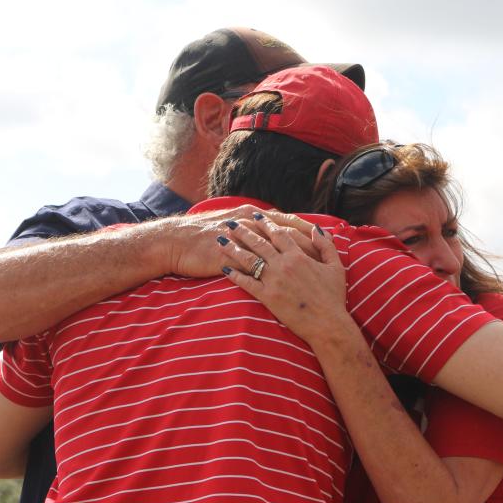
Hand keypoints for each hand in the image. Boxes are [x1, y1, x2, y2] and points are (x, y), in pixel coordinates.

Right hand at [162, 206, 315, 277]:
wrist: (177, 241)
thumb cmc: (205, 231)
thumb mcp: (232, 217)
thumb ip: (256, 220)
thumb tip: (276, 224)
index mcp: (251, 214)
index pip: (287, 222)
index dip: (307, 232)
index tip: (325, 241)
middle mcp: (249, 227)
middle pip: (286, 238)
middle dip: (307, 250)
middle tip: (326, 260)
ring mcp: (240, 246)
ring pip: (273, 255)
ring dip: (292, 266)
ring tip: (311, 275)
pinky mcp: (230, 263)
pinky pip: (255, 272)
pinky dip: (270, 279)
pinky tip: (282, 288)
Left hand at [218, 215, 348, 345]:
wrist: (327, 324)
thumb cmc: (334, 296)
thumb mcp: (336, 267)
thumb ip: (326, 245)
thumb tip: (316, 229)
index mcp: (299, 256)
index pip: (278, 234)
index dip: (265, 223)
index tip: (255, 216)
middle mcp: (283, 265)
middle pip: (259, 243)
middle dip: (244, 231)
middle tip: (231, 223)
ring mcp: (274, 281)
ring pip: (249, 260)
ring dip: (233, 248)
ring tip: (221, 240)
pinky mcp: (267, 297)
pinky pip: (247, 283)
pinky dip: (235, 275)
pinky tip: (224, 269)